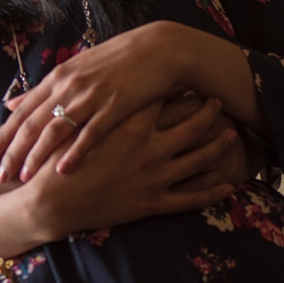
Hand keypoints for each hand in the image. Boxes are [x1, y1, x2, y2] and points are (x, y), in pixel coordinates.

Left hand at [0, 21, 259, 181]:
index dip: (3, 134)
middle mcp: (69, 85)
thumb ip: (43, 91)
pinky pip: (90, 133)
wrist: (160, 48)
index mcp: (58, 77)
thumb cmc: (117, 62)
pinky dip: (75, 152)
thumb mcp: (76, 70)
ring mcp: (91, 95)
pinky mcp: (115, 105)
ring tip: (24, 178)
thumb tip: (11, 104)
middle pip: (32, 123)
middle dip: (13, 151)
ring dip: (38, 155)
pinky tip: (63, 171)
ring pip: (55, 130)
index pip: (22, 111)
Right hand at [0, 93, 243, 257]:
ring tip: (232, 135)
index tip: (190, 79)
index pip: (164, 100)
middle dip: (208, 113)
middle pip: (190, 126)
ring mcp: (154, 176)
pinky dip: (212, 192)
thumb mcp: (70, 123)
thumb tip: (80, 81)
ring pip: (198, 159)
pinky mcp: (153, 202)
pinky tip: (229, 186)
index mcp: (130, 125)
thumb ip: (86, 102)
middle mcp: (148, 148)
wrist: (51, 201)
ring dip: (218, 147)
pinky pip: (192, 198)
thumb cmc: (57, 159)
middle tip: (219, 102)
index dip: (179, 88)